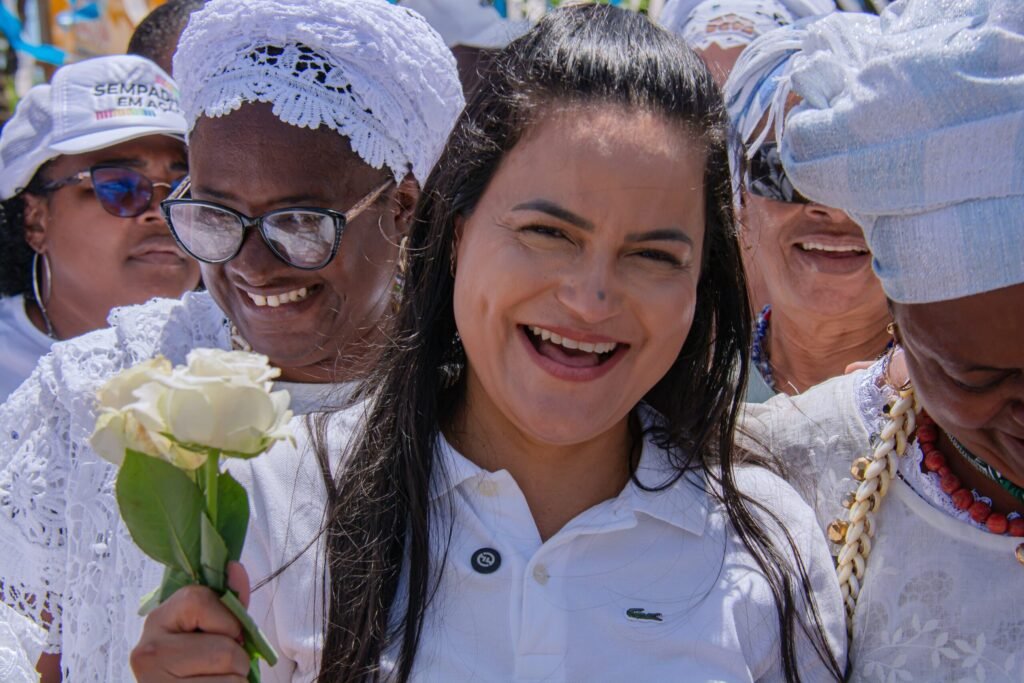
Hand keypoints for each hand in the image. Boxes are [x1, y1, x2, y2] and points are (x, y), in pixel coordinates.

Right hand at [131, 562, 252, 681]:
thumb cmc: (198, 661)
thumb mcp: (211, 626)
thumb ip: (228, 602)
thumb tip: (236, 567)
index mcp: (158, 619)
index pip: (201, 601)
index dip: (228, 621)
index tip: (227, 634)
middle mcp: (148, 650)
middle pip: (225, 650)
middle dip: (238, 658)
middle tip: (222, 665)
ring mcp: (155, 680)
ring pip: (231, 677)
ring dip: (236, 679)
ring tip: (215, 678)